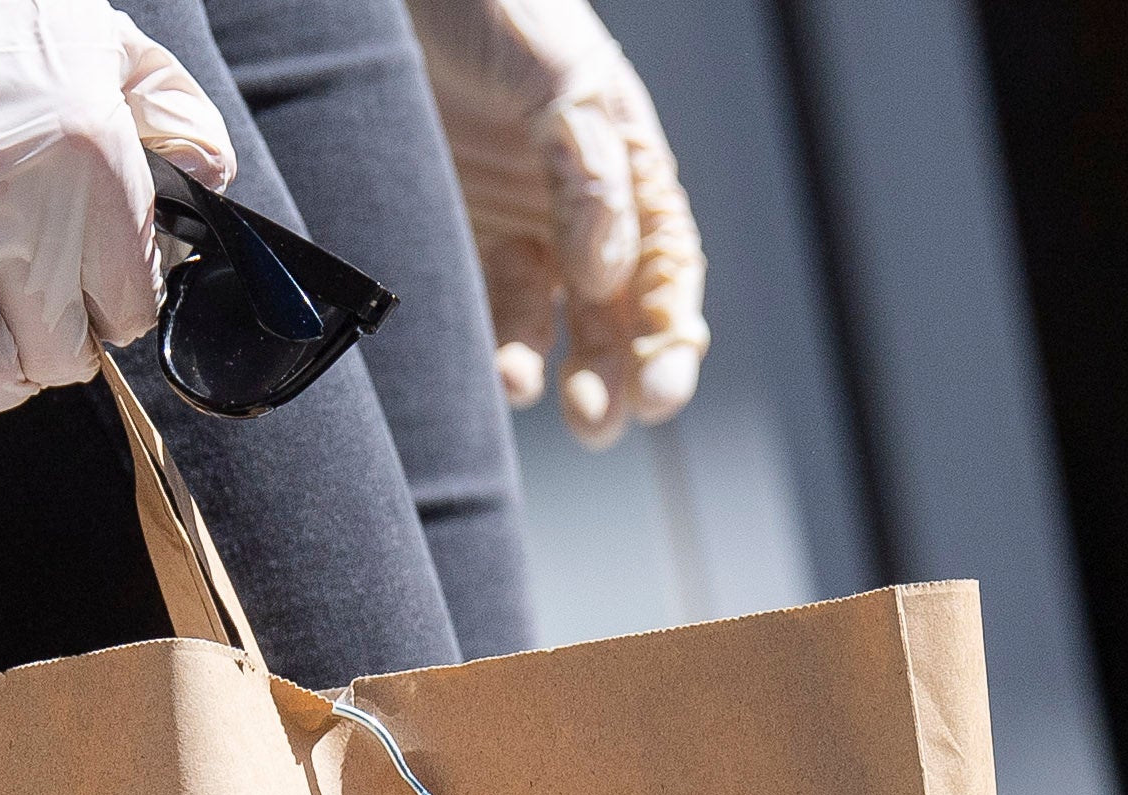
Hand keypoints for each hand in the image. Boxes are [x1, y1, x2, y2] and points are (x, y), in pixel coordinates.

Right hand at [0, 0, 240, 418]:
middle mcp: (10, 215)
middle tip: (30, 298)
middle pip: (53, 361)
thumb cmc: (1, 9)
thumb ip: (179, 125)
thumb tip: (207, 192)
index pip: (124, 314)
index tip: (87, 282)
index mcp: (90, 172)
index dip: (108, 304)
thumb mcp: (115, 51)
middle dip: (50, 339)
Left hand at [403, 0, 705, 443]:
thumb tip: (607, 278)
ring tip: (526, 391)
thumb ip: (590, 172)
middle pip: (615, 314)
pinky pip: (480, 303)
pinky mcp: (457, 231)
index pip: (667, 274)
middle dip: (615, 374)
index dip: (670, 338)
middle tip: (598, 420)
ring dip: (547, 369)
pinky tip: (485, 368)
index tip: (657, 391)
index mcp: (630, 170)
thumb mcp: (560, 76)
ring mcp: (518, 222)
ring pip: (547, 320)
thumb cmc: (498, 5)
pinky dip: (486, 342)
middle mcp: (582, 208)